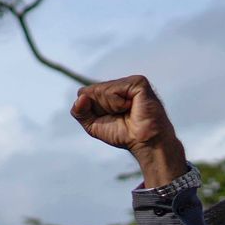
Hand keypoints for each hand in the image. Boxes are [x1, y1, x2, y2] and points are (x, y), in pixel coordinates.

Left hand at [70, 75, 185, 182]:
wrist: (144, 142)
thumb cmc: (122, 134)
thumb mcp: (92, 125)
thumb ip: (79, 112)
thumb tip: (80, 97)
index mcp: (108, 92)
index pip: (84, 92)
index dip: (90, 110)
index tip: (108, 118)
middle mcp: (118, 85)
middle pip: (91, 91)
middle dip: (100, 109)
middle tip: (120, 116)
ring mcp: (129, 82)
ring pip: (100, 90)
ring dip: (111, 107)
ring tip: (127, 112)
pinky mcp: (138, 82)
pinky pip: (114, 90)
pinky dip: (118, 103)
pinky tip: (131, 107)